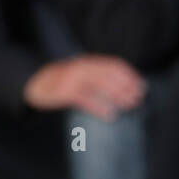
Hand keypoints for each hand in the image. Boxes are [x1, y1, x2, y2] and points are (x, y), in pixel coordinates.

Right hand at [22, 55, 144, 121]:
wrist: (36, 84)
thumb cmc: (64, 83)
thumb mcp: (83, 76)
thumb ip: (100, 78)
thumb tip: (126, 89)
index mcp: (88, 62)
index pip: (113, 64)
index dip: (130, 75)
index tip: (142, 87)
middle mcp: (81, 66)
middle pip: (108, 74)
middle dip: (126, 86)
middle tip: (138, 99)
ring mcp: (72, 78)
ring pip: (98, 83)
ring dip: (116, 94)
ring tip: (129, 105)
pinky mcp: (64, 92)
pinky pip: (84, 99)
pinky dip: (99, 106)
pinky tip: (110, 115)